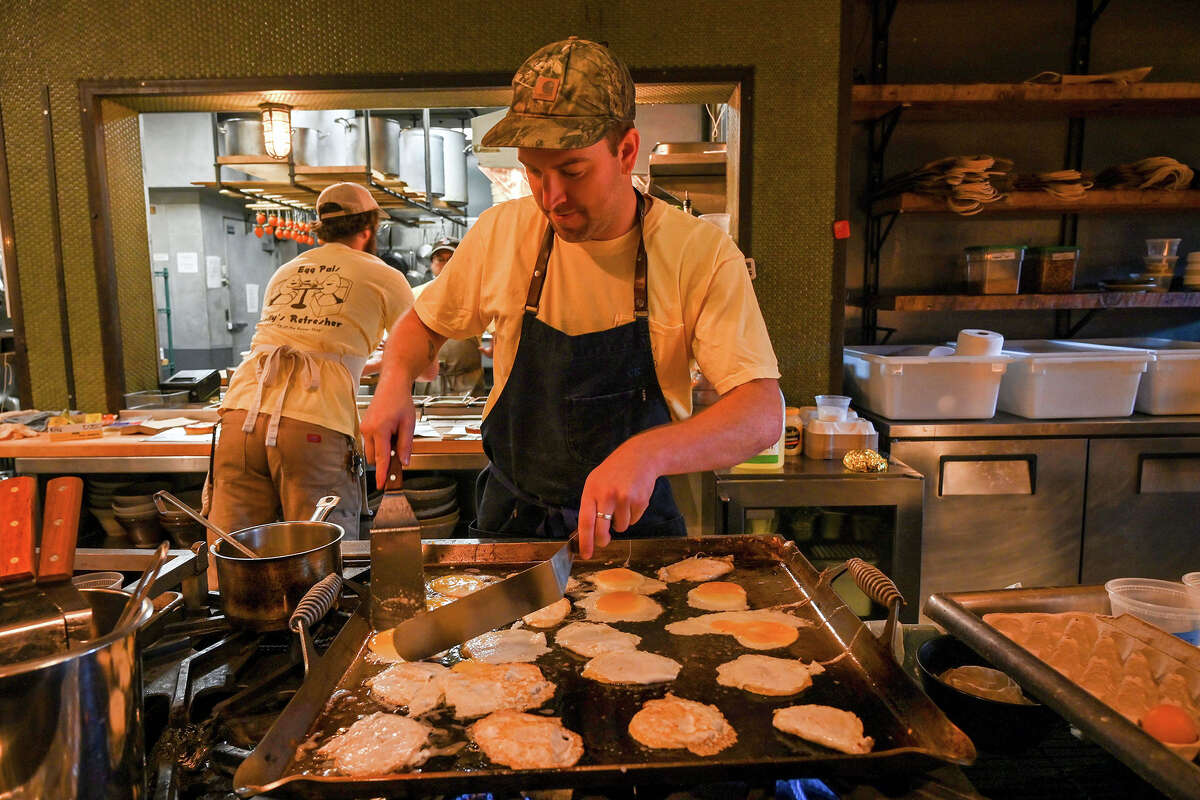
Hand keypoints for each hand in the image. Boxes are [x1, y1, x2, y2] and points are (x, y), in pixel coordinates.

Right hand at [361, 390, 417, 488]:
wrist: (392, 385)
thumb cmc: (400, 401)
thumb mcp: (408, 425)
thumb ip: (405, 445)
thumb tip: (403, 462)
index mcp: (379, 429)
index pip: (381, 458)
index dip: (381, 474)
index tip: (381, 485)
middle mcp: (368, 430)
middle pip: (374, 458)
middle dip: (385, 460)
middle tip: (400, 451)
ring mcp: (364, 428)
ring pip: (372, 451)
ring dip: (383, 451)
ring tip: (396, 435)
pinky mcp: (364, 426)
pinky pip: (371, 442)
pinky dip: (380, 443)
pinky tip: (390, 433)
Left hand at [576, 440, 659, 558]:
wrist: (640, 457)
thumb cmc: (614, 471)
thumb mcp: (596, 482)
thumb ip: (590, 504)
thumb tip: (587, 532)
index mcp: (592, 491)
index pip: (585, 522)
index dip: (585, 541)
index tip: (585, 554)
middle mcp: (607, 495)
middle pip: (602, 530)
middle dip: (602, 540)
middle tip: (604, 541)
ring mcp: (624, 498)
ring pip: (621, 527)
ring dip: (621, 521)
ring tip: (622, 503)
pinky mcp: (639, 501)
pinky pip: (634, 520)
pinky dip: (632, 515)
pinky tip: (632, 499)